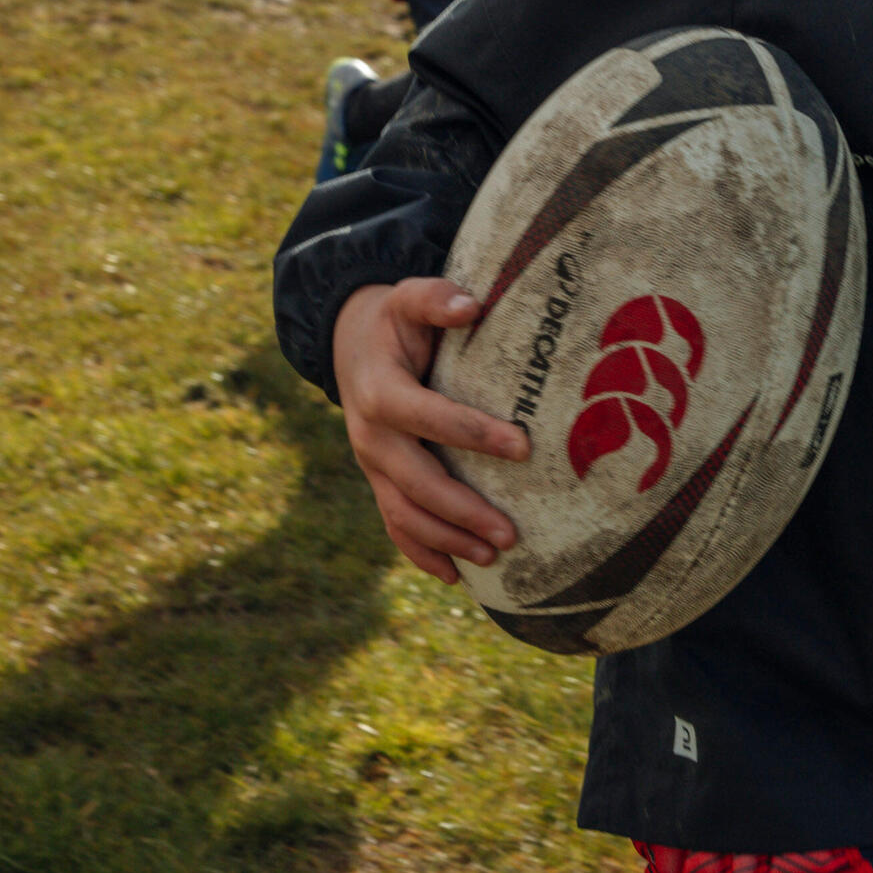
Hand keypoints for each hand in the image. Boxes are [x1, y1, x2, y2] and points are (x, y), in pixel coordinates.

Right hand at [332, 278, 527, 581]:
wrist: (348, 344)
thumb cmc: (393, 322)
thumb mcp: (407, 298)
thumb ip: (435, 298)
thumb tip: (471, 304)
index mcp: (382, 392)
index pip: (431, 418)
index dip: (475, 433)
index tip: (523, 447)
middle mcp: (371, 436)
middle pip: (418, 483)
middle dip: (463, 511)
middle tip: (511, 533)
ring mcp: (372, 465)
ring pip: (406, 514)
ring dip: (448, 540)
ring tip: (494, 557)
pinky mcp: (378, 481)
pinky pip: (395, 524)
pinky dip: (421, 552)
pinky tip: (454, 574)